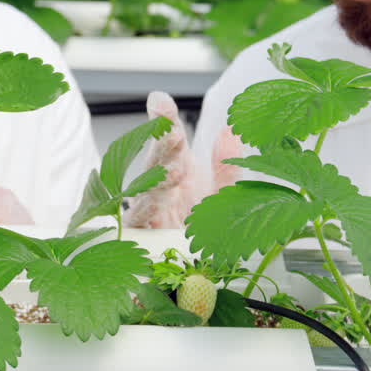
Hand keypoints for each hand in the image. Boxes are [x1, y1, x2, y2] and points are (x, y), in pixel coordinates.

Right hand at [124, 91, 243, 228]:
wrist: (194, 270)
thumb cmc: (202, 227)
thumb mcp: (221, 195)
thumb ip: (226, 166)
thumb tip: (229, 131)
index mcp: (177, 171)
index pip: (169, 140)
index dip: (164, 119)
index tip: (159, 100)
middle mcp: (159, 188)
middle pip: (156, 163)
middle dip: (162, 146)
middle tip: (173, 133)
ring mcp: (148, 213)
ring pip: (146, 193)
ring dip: (159, 181)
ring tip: (175, 171)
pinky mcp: (143, 240)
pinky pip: (141, 227)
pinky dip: (148, 217)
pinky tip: (158, 207)